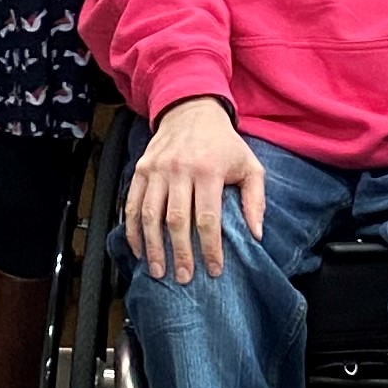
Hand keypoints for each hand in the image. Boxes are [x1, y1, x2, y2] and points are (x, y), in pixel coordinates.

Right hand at [126, 97, 262, 284]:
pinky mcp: (140, 169)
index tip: (214, 270)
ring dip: (153, 246)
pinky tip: (139, 249)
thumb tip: (256, 234)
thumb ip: (255, 199)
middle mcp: (179, 169)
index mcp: (209, 170)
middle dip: (180, 253)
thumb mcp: (249, 165)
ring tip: (158, 271)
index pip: (207, 218)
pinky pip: (131, 203)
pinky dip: (133, 229)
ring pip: (149, 215)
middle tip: (184, 278)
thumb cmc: (224, 143)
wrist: (192, 110)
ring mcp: (156, 169)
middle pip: (176, 220)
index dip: (209, 248)